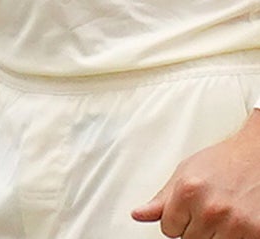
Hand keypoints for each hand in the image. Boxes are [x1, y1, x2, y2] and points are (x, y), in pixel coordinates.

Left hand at [133, 110, 259, 235]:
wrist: (257, 155)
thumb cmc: (223, 162)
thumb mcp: (185, 174)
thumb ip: (162, 199)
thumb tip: (138, 215)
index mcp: (188, 192)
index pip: (168, 229)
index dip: (177, 219)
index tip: (188, 210)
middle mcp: (210, 209)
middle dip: (195, 227)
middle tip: (209, 208)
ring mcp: (234, 224)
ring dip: (215, 234)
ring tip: (223, 213)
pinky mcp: (255, 232)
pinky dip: (235, 237)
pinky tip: (238, 219)